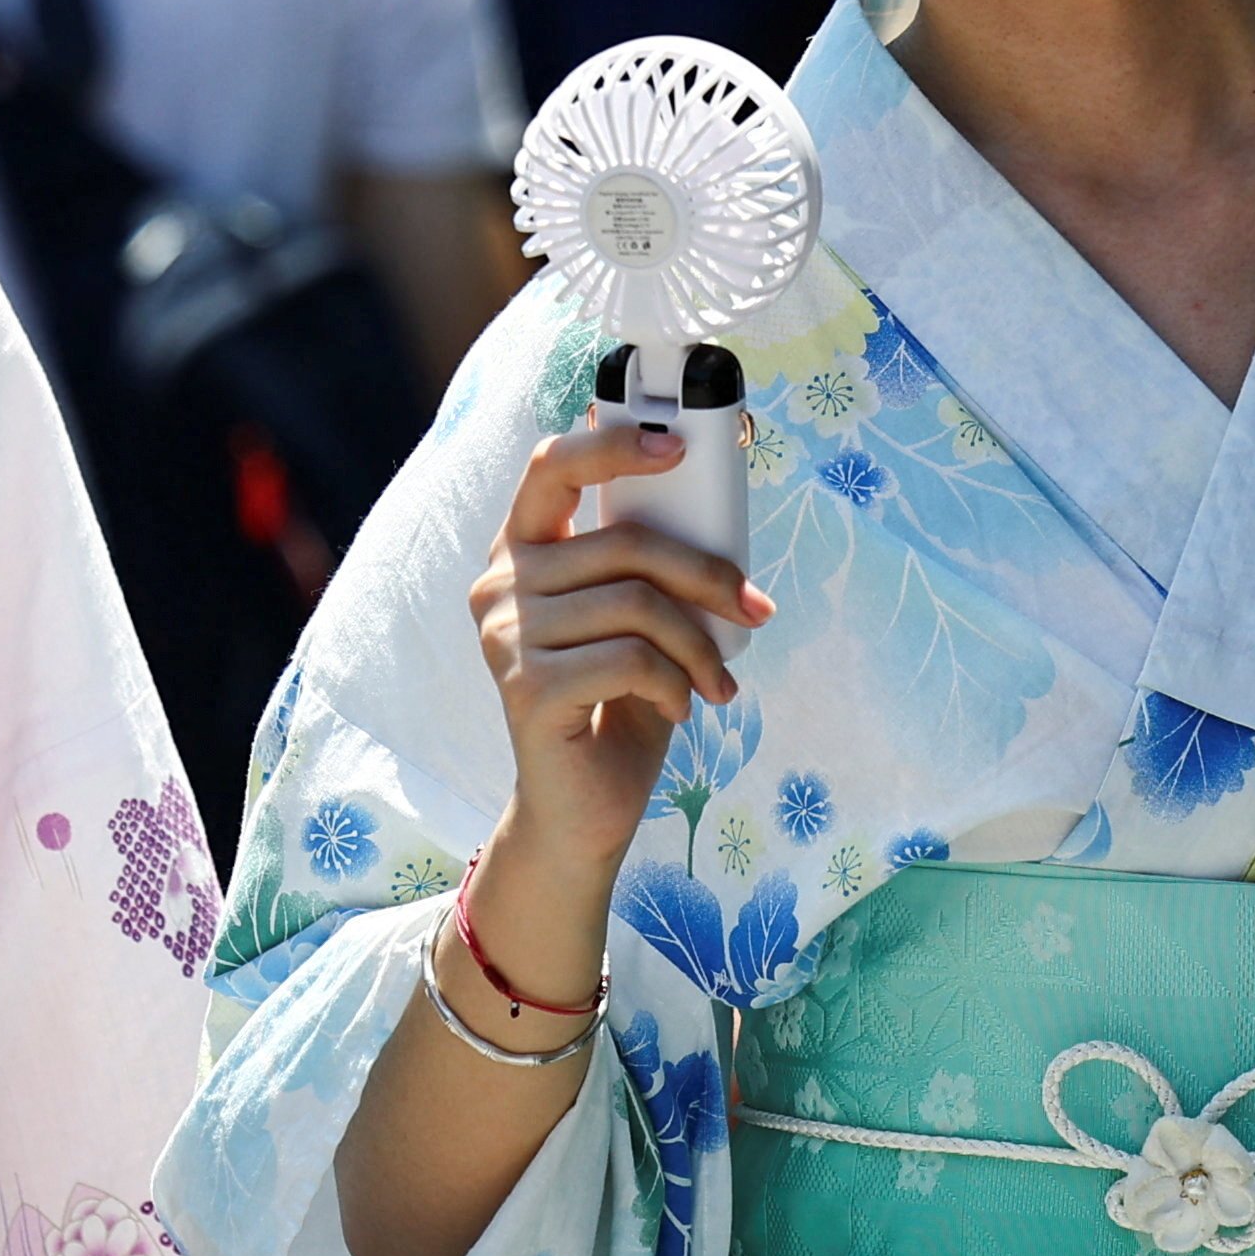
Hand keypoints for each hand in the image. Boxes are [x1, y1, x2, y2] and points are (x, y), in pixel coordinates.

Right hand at [471, 417, 773, 877]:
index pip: (552, 468)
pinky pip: (632, 659)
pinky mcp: (526, 686)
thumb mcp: (636, 623)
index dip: (614, 446)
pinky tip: (680, 709)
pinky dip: (676, 684)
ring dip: (699, 647)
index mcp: (522, 552)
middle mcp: (500, 584)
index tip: (679, 447)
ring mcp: (505, 635)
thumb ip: (647, 569)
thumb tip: (719, 525)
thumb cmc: (617, 705)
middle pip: (626, 543)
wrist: (582, 809)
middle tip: (754, 612)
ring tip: (718, 685)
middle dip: (706, 576)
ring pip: (638, 605)